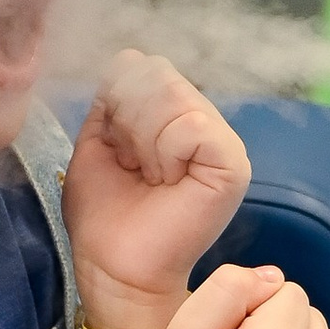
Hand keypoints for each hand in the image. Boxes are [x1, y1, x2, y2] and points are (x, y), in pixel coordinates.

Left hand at [63, 52, 251, 328]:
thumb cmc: (105, 217)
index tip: (117, 150)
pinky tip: (164, 180)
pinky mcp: (232, 164)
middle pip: (158, 74)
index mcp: (176, 120)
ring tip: (148, 175)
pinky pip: (191, 126)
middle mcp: (205, 125)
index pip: (144, 66)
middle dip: (129, 120)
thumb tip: (127, 58)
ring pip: (173, 96)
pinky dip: (164, 150)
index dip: (117, 102)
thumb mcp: (97, 143)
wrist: (114, 270)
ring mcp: (223, 144)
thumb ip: (112, 99)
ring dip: (143, 138)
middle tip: (132, 165)